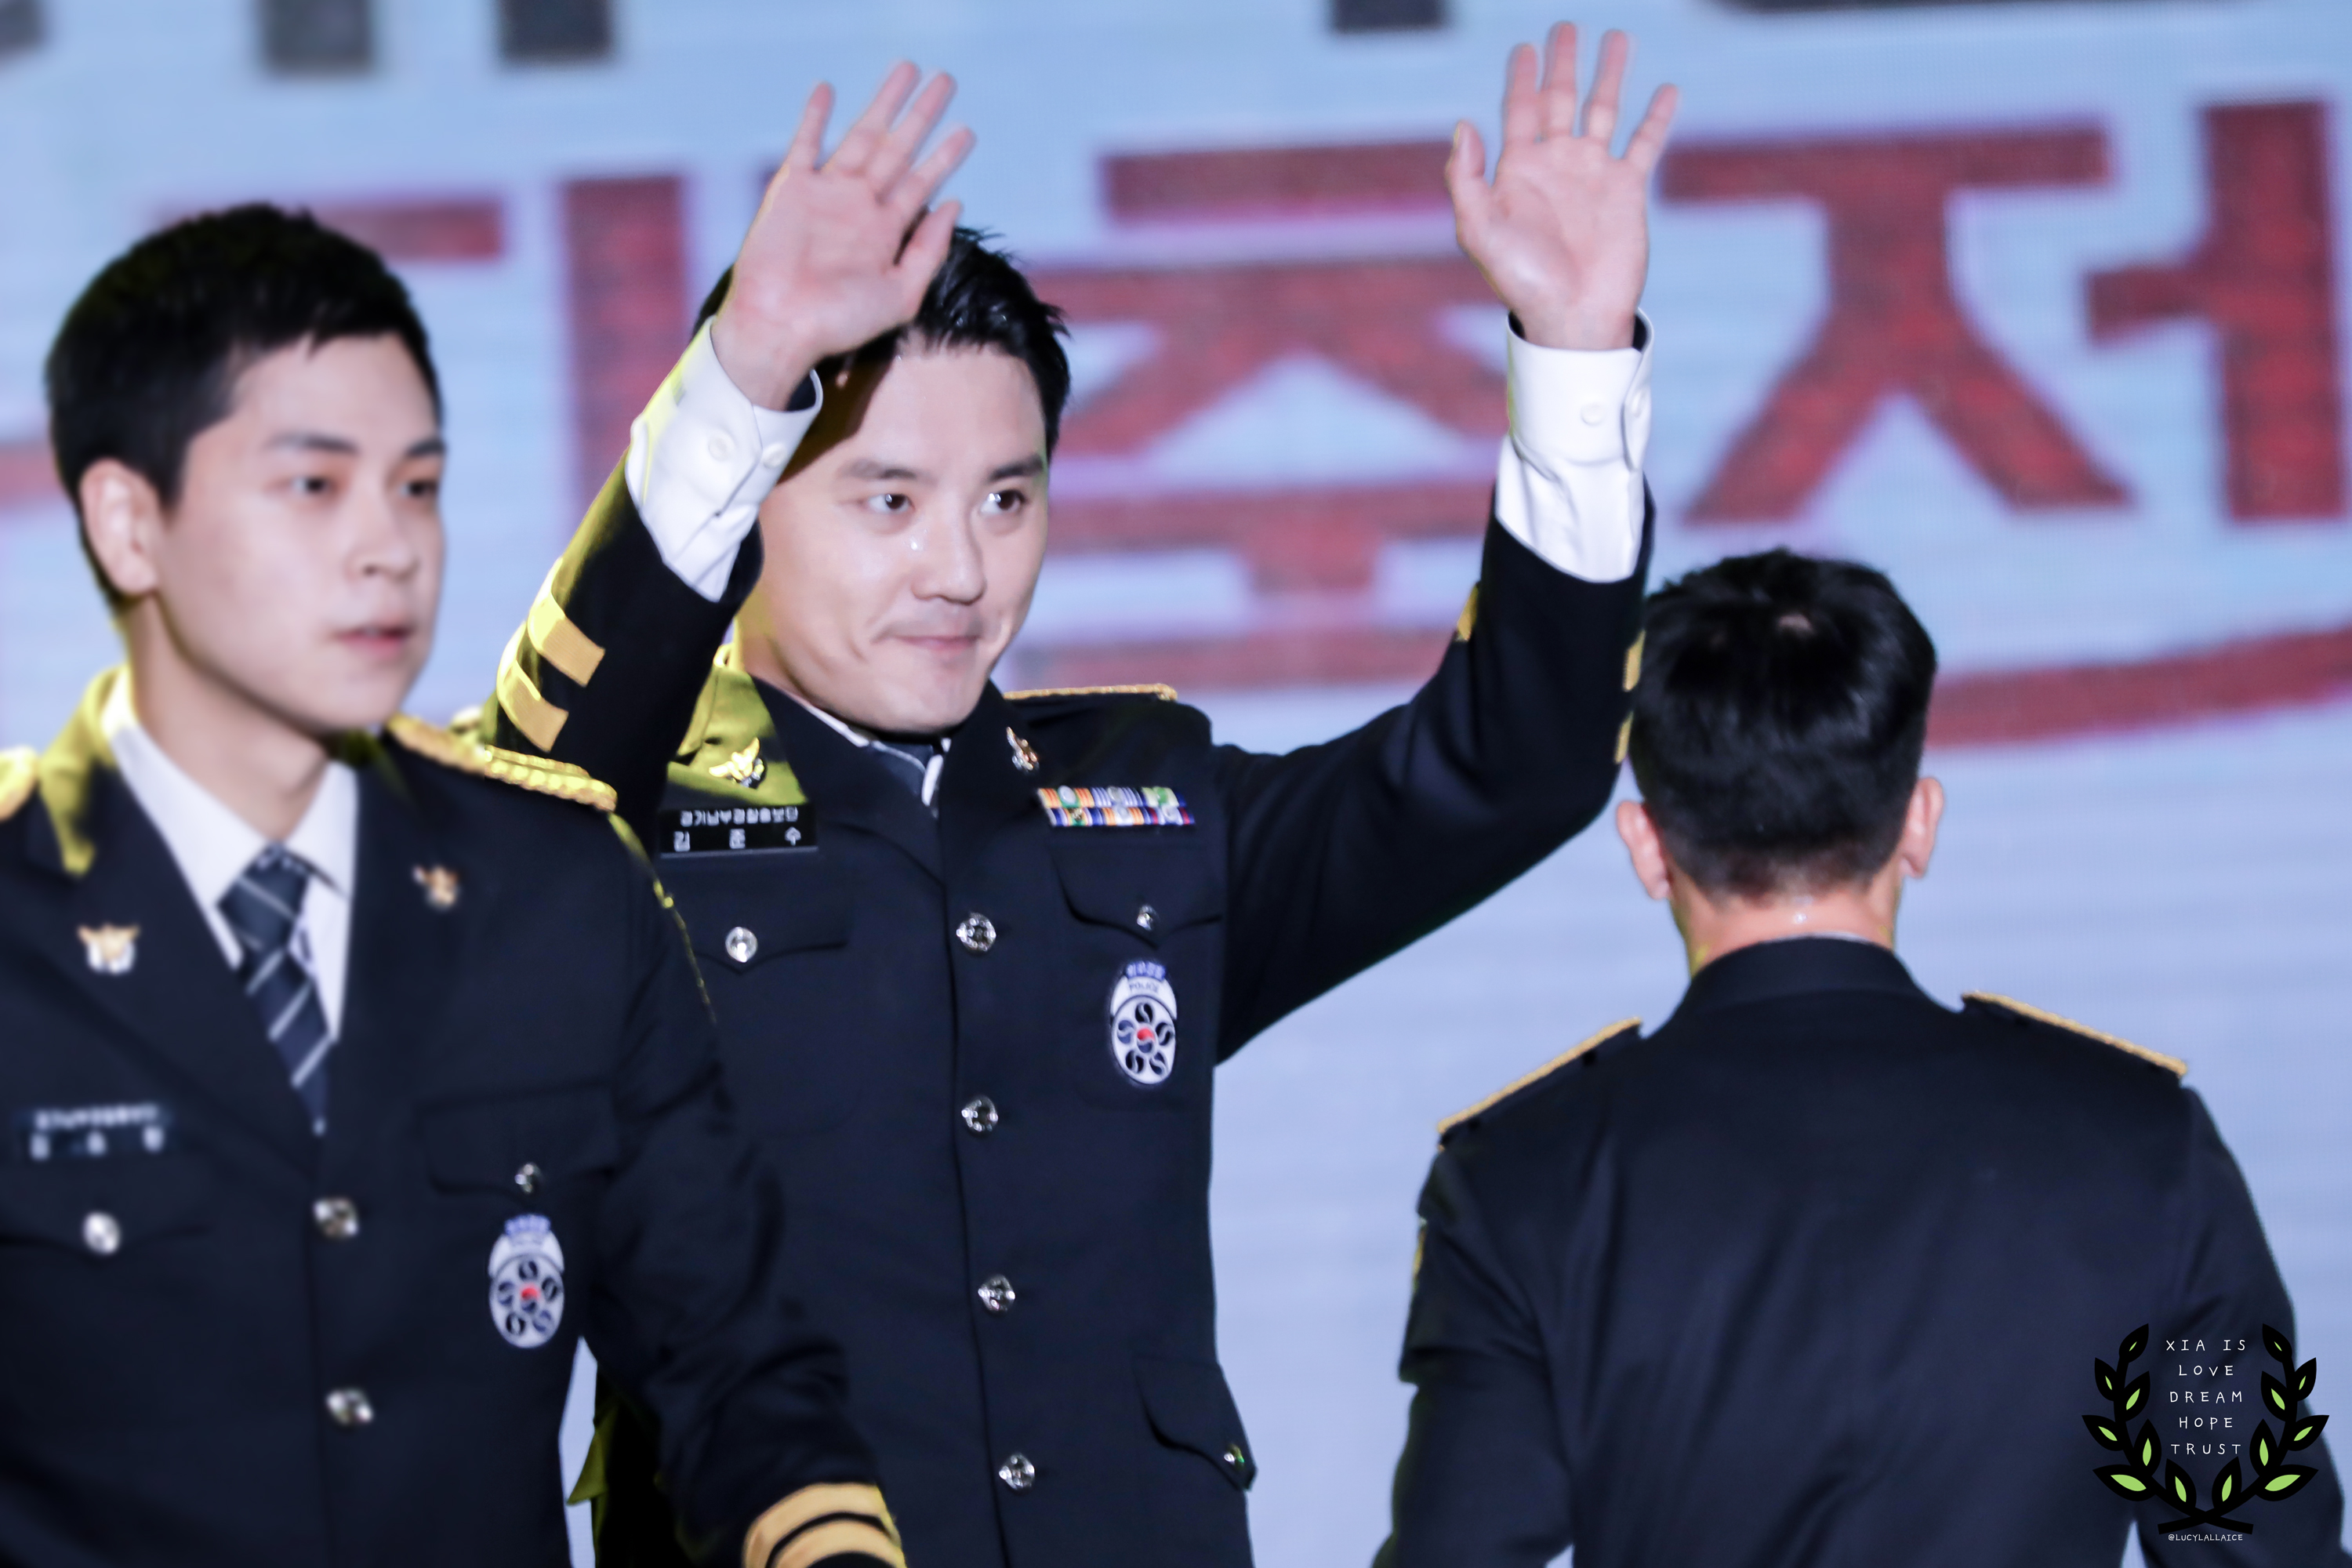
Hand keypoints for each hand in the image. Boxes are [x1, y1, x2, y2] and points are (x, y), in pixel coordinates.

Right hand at [711, 62, 974, 406]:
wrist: (781, 327)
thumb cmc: (839, 323)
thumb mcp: (901, 294)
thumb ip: (929, 250)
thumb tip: (953, 204)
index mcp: (885, 233)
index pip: (921, 184)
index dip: (944, 156)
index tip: (966, 131)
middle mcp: (858, 208)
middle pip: (897, 150)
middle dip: (922, 117)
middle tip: (946, 82)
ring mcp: (825, 195)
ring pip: (860, 136)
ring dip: (883, 104)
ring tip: (907, 70)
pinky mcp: (791, 189)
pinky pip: (805, 145)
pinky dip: (815, 117)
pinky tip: (828, 90)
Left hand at [1447, 24, 1676, 350]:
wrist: (1572, 314)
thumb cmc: (1521, 279)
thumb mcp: (1479, 229)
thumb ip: (1465, 178)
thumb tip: (1463, 125)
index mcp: (1518, 170)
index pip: (1518, 109)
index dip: (1520, 77)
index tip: (1524, 47)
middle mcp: (1556, 164)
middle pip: (1559, 99)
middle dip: (1563, 63)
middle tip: (1566, 26)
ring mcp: (1592, 174)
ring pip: (1603, 110)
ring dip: (1610, 75)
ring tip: (1619, 38)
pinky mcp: (1626, 189)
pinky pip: (1644, 143)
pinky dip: (1656, 117)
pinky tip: (1666, 90)